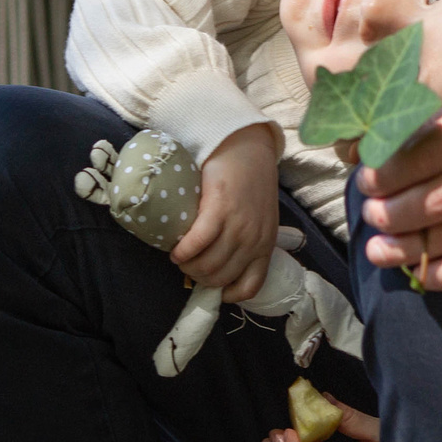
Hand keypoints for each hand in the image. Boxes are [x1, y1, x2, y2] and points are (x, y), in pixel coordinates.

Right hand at [172, 123, 281, 302]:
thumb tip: (224, 260)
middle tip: (188, 266)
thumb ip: (248, 239)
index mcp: (266, 245)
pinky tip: (176, 250)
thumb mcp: (260, 218)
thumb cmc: (250, 182)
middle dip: (199, 278)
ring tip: (180, 257)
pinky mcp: (220, 210)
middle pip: (220, 278)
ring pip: (207, 265)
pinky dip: (183, 252)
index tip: (212, 285)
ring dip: (188, 266)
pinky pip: (198, 243)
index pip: (250, 287)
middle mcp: (254, 241)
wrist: (246, 147)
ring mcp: (238, 226)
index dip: (227, 294)